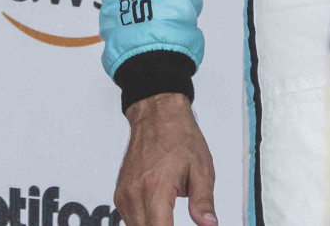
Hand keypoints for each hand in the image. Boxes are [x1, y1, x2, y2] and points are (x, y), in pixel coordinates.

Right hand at [115, 93, 216, 225]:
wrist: (157, 115)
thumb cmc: (180, 136)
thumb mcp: (202, 168)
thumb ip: (204, 201)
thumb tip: (209, 224)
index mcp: (156, 189)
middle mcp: (135, 193)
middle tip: (177, 220)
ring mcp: (125, 194)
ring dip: (154, 225)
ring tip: (170, 215)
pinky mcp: (120, 193)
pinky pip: (130, 219)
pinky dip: (144, 221)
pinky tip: (159, 212)